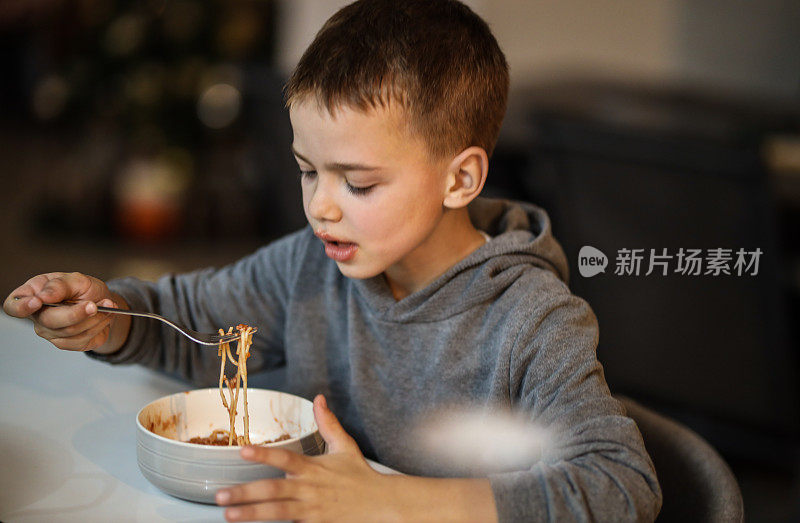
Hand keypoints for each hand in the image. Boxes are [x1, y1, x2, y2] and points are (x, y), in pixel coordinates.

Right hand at [3, 272, 123, 351]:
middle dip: (76, 313)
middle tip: (93, 305)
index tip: (38, 301)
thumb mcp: (76, 279)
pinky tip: (104, 315)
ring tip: (106, 305)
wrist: (104, 304)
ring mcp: (51, 332)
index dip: (22, 306)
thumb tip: (44, 296)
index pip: (14, 306)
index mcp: (33, 295)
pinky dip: (98, 325)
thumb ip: (60, 285)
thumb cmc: (84, 289)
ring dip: (94, 318)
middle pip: (49, 321)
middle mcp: (38, 316)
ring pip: (70, 332)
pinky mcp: (66, 344)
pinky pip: (82, 340)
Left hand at [216, 394, 399, 521]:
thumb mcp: (345, 446)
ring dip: (250, 514)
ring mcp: (311, 510)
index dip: (264, 455)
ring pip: (276, 513)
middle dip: (245, 494)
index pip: (285, 458)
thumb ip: (328, 424)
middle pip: (272, 491)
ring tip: (228, 514)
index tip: (243, 451)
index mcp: (313, 468)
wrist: (382, 505)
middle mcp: (309, 489)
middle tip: (221, 495)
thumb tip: (319, 399)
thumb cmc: (360, 475)